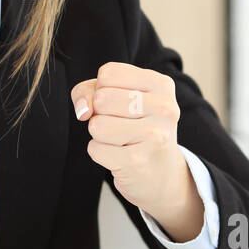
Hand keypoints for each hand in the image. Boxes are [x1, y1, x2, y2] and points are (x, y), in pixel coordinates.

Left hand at [71, 62, 201, 241]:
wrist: (162, 174)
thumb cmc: (136, 127)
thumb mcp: (118, 97)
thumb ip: (89, 90)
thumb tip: (83, 110)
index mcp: (161, 84)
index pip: (108, 74)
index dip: (101, 88)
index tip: (118, 102)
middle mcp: (164, 108)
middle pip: (101, 98)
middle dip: (99, 113)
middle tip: (119, 124)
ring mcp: (154, 136)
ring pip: (97, 125)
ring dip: (99, 134)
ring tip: (120, 140)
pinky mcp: (137, 162)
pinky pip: (95, 149)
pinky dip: (100, 152)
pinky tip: (120, 156)